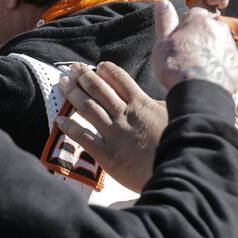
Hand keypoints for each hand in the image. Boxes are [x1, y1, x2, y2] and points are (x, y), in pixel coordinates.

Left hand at [56, 61, 167, 191]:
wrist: (177, 171)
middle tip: (73, 68)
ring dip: (73, 93)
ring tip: (63, 83)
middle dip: (84, 76)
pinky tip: (59, 120)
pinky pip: (83, 137)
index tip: (98, 66)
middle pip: (99, 89)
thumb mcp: (176, 116)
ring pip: (88, 107)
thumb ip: (161, 106)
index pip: (120, 80)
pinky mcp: (107, 154)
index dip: (107, 71)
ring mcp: (114, 133)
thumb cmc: (178, 145)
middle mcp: (124, 115)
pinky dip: (70, 127)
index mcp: (142, 104)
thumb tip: (156, 100)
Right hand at [150, 0, 237, 94]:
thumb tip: (161, 0)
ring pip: (219, 43)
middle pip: (209, 27)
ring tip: (197, 68)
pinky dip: (219, 66)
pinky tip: (207, 78)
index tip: (178, 40)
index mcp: (199, 19)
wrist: (200, 94)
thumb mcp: (163, 42)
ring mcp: (231, 46)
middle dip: (200, 36)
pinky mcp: (237, 65)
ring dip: (211, 50)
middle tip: (187, 55)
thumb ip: (164, 20)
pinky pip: (226, 61)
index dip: (184, 26)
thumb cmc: (177, 67)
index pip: (193, 14)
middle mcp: (219, 28)